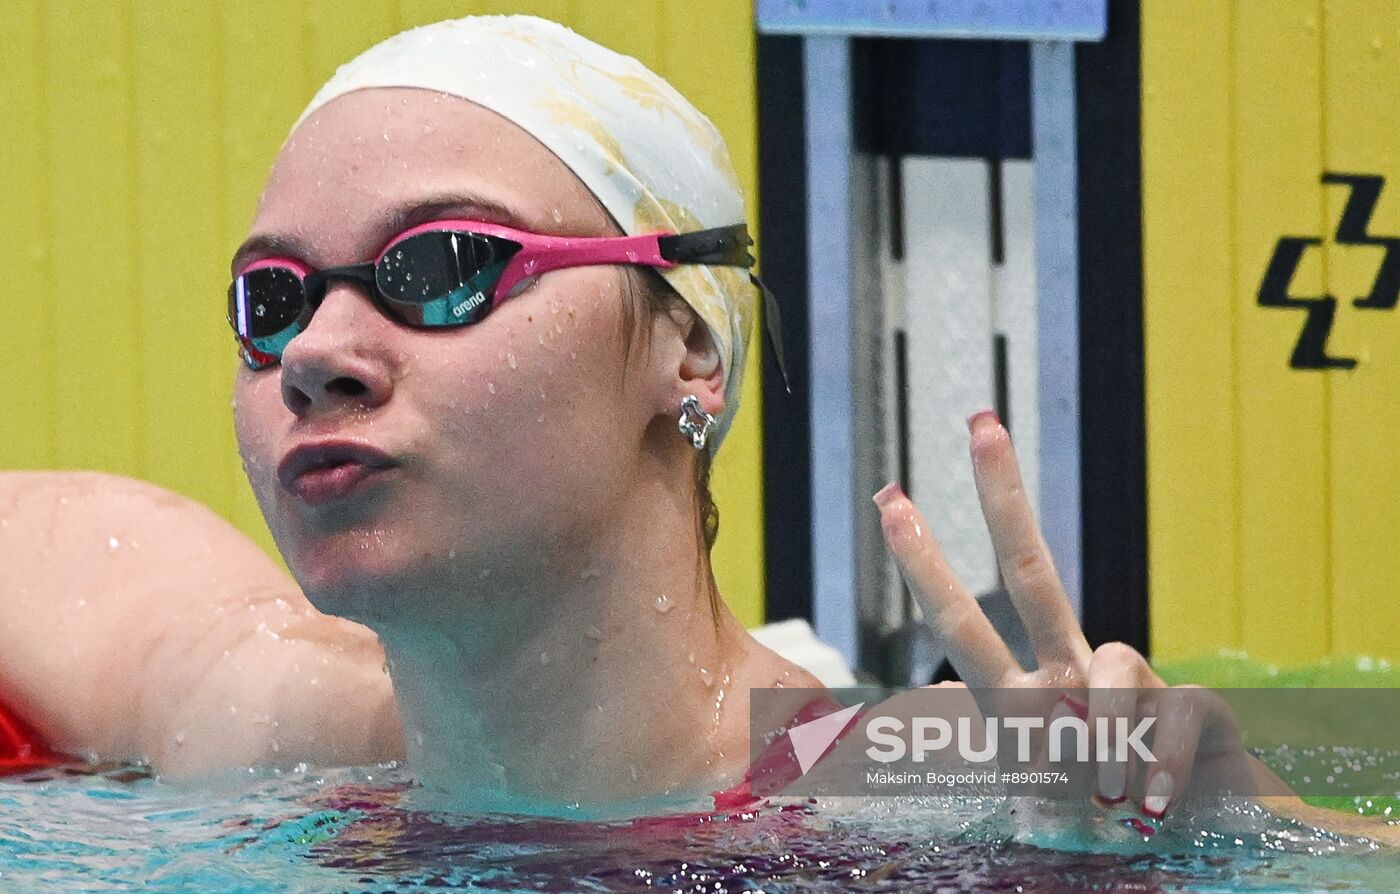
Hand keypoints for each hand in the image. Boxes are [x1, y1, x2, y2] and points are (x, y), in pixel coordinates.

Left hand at [872, 410, 1252, 819]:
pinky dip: (1154, 764)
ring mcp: (1133, 685)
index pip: (964, 617)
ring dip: (1102, 738)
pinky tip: (1146, 802)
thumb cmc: (1097, 821)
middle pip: (1032, 572)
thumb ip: (987, 742)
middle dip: (1003, 499)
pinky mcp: (1196, 707)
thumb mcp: (1028, 790)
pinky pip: (1171, 715)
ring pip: (1111, 666)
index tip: (890, 499)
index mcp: (1023, 691)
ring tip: (1104, 798)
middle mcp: (1071, 673)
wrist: (1192, 844)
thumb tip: (934, 693)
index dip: (925, 563)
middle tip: (979, 422)